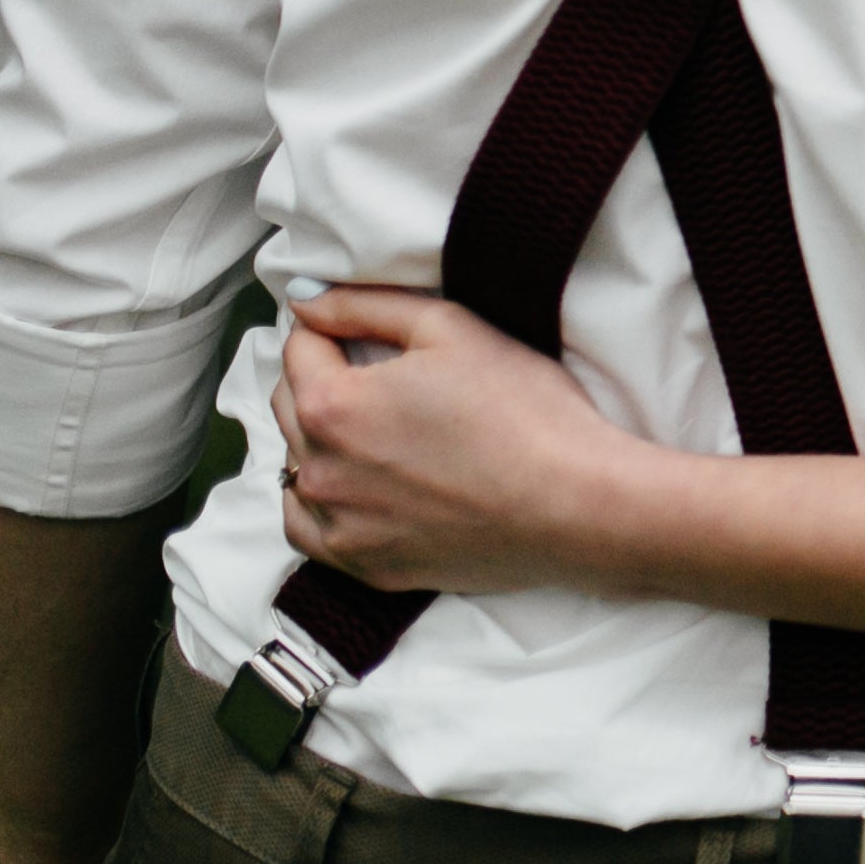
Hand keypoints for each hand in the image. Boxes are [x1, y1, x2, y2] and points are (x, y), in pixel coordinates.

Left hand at [273, 288, 645, 595]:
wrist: (574, 504)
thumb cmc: (524, 410)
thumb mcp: (451, 329)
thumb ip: (366, 305)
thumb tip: (305, 298)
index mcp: (332, 404)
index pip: (301, 347)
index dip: (335, 328)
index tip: (370, 332)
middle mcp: (318, 470)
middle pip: (290, 404)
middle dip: (323, 378)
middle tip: (383, 376)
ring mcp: (337, 525)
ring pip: (295, 466)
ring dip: (321, 440)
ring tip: (379, 431)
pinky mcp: (362, 565)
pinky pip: (308, 528)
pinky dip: (320, 502)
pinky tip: (359, 486)